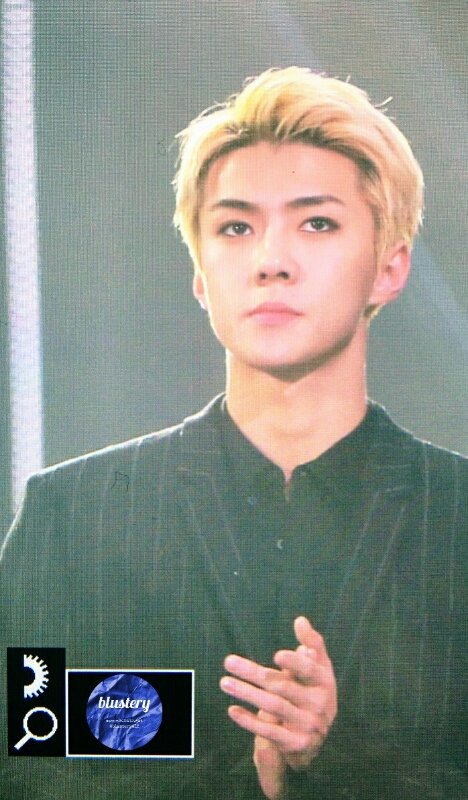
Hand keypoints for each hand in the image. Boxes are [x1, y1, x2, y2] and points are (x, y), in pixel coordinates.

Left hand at [220, 616, 336, 798]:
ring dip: (246, 693)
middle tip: (229, 661)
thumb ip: (312, 644)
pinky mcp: (295, 744)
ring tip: (224, 682)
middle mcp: (320, 705)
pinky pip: (269, 731)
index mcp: (325, 682)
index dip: (295, 663)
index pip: (310, 671)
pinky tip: (232, 710)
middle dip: (253, 673)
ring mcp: (308, 726)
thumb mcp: (319, 668)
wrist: (315, 738)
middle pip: (282, 686)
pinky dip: (249, 721)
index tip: (276, 655)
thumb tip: (300, 620)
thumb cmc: (313, 692)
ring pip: (273, 706)